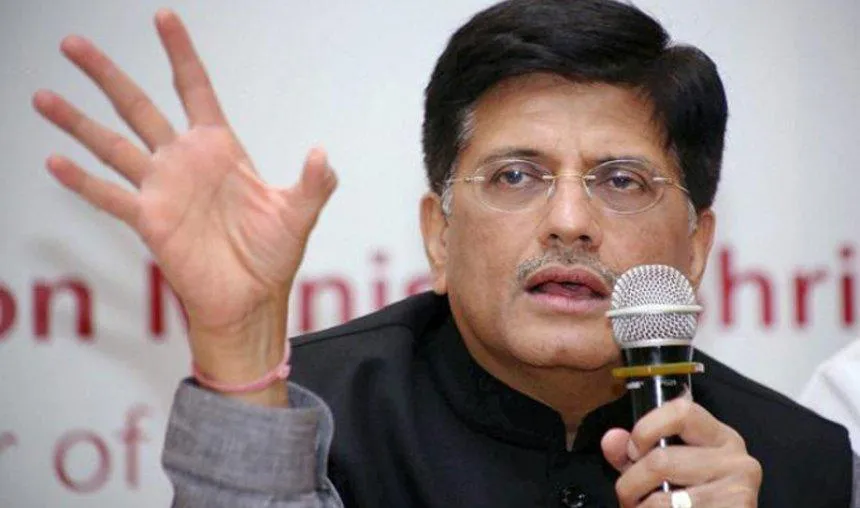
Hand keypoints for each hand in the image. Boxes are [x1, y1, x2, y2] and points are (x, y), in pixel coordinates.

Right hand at [33, 10, 335, 401]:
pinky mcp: (149, 220)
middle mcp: (185, 162)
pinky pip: (110, 196)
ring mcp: (162, 189)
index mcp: (220, 150)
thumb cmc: (273, 256)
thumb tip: (322, 156)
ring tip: (43, 95)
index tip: (163, 17)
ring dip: (77, 122)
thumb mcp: (299, 214)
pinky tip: (55, 161)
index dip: (180, 53)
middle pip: (139, 106)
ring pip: (112, 144)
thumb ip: (314, 183)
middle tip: (73, 43)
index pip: (195, 89)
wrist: (251, 299)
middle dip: (107, 75)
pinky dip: (82, 181)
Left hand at [601, 395, 761, 506]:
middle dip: (631, 484)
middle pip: (662, 460)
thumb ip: (633, 452)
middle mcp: (737, 459)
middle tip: (629, 496)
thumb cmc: (690, 501)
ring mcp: (739, 490)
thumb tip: (611, 439)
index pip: (682, 411)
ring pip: (663, 498)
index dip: (647, 428)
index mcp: (719, 437)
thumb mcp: (661, 470)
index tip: (633, 451)